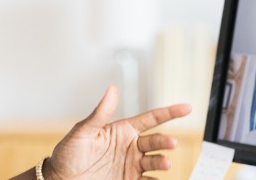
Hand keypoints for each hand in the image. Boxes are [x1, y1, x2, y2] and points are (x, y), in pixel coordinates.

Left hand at [44, 86, 191, 179]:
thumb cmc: (68, 153)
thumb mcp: (83, 132)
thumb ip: (100, 113)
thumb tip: (112, 89)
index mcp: (123, 130)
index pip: (151, 119)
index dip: (170, 112)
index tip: (187, 108)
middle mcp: (131, 147)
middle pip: (156, 142)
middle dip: (165, 142)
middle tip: (171, 144)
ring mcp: (131, 166)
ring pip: (154, 163)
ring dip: (162, 162)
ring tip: (164, 163)